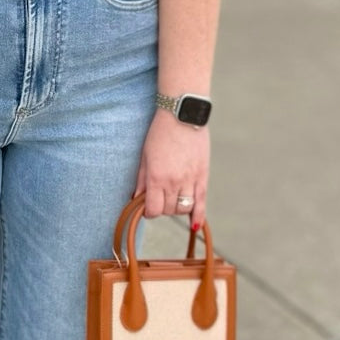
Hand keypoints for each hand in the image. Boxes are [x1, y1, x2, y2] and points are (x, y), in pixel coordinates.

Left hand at [132, 110, 208, 228]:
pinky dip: (198, 215)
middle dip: (162, 208)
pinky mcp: (203, 175)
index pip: (153, 209)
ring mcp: (190, 180)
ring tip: (173, 198)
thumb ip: (142, 180)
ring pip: (183, 208)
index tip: (147, 207)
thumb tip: (136, 199)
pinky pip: (201, 202)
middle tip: (160, 198)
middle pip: (168, 210)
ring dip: (177, 208)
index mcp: (156, 177)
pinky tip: (195, 224)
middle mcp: (173, 182)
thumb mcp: (145, 155)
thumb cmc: (160, 133)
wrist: (182, 115)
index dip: (148, 211)